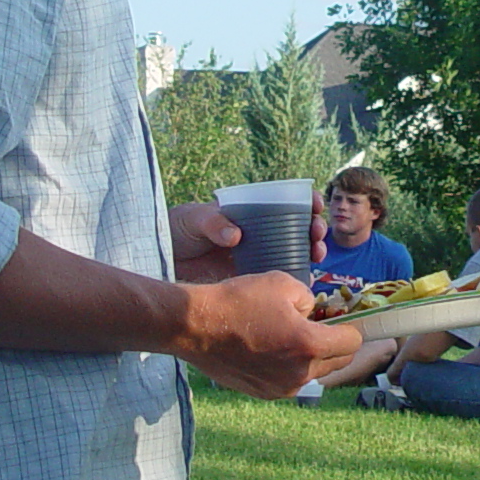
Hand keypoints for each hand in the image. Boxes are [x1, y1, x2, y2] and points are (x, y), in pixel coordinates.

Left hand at [168, 191, 329, 285]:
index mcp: (250, 211)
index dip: (308, 201)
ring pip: (295, 252)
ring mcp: (258, 255)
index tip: (316, 205)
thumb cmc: (178, 229)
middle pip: (298, 228)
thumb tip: (235, 236)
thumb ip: (212, 222)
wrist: (163, 260)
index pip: (286, 201)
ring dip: (312, 252)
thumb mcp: (193, 219)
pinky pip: (280, 277)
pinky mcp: (252, 278)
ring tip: (316, 254)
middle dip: (316, 229)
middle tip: (317, 234)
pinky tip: (307, 278)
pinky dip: (297, 277)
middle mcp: (260, 232)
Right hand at [174, 269, 356, 397]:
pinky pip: (291, 381)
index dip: (350, 326)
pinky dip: (291, 367)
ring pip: (315, 373)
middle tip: (321, 325)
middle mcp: (299, 373)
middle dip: (335, 343)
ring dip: (313, 356)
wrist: (196, 326)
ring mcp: (281, 387)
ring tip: (293, 336)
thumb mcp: (283, 283)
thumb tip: (314, 313)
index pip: (352, 342)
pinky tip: (274, 348)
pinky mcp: (264, 393)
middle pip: (338, 362)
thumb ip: (310, 299)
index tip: (342, 319)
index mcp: (309, 344)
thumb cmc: (238, 301)